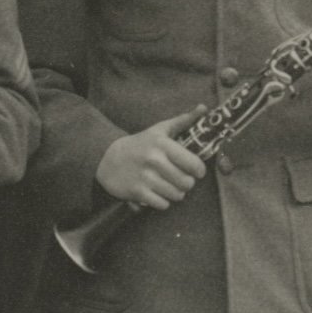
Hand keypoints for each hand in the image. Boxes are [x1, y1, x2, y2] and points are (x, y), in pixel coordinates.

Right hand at [94, 120, 209, 213]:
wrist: (107, 157)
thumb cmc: (140, 144)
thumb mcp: (159, 130)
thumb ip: (183, 120)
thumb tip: (204, 108)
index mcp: (162, 144)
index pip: (194, 164)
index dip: (198, 170)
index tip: (194, 170)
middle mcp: (154, 160)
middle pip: (187, 183)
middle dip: (186, 183)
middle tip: (179, 178)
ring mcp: (145, 177)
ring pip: (176, 195)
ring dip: (175, 193)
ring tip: (168, 185)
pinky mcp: (137, 192)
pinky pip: (162, 205)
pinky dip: (162, 201)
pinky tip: (156, 192)